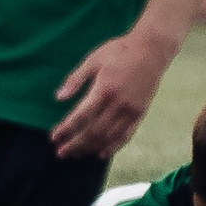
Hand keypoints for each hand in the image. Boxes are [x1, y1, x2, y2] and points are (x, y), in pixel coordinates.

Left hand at [50, 29, 176, 159]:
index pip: (81, 116)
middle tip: (61, 153)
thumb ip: (75, 80)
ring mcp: (132, 110)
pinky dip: (114, 146)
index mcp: (104, 89)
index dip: (66, 129)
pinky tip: (101, 154)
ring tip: (76, 155)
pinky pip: (126, 135)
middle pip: (94, 131)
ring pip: (109, 137)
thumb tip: (58, 98)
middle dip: (75, 144)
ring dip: (91, 148)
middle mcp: (119, 103)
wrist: (151, 50)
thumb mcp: (93, 60)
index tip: (53, 138)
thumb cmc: (118, 51)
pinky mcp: (141, 113)